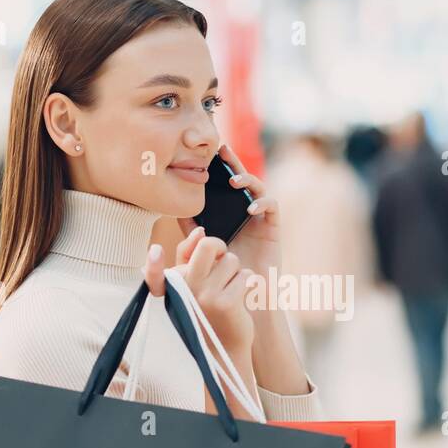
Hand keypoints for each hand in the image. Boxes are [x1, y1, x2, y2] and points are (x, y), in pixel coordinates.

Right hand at [144, 225, 254, 353]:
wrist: (225, 347)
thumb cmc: (209, 310)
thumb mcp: (191, 285)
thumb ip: (189, 256)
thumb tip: (200, 230)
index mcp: (172, 286)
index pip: (154, 273)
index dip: (153, 264)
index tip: (155, 252)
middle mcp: (184, 290)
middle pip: (208, 245)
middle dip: (220, 247)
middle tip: (222, 261)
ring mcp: (205, 296)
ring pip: (232, 260)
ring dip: (236, 271)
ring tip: (230, 289)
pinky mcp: (226, 303)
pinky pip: (245, 275)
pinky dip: (248, 282)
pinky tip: (241, 296)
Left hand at [173, 142, 279, 287]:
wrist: (246, 298)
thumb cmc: (223, 276)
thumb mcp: (202, 250)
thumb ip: (190, 231)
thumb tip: (174, 209)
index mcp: (228, 213)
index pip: (222, 185)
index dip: (216, 168)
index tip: (205, 154)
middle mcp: (245, 211)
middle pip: (240, 179)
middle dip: (232, 163)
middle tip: (222, 150)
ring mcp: (260, 218)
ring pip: (258, 188)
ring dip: (247, 180)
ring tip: (234, 182)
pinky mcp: (273, 227)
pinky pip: (272, 207)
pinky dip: (262, 203)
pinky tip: (251, 208)